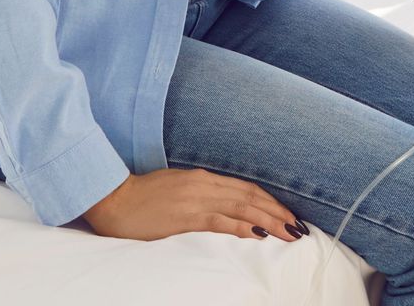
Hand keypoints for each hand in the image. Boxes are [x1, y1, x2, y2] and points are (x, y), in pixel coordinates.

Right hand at [82, 168, 310, 243]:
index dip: (270, 201)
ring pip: (242, 208)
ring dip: (269, 221)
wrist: (115, 200)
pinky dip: (243, 227)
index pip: (245, 188)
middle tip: (298, 226)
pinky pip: (221, 222)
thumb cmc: (143, 197)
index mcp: (202, 177)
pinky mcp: (186, 217)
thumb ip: (201, 194)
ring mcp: (196, 200)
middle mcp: (203, 185)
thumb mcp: (177, 189)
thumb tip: (224, 207)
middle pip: (250, 197)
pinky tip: (259, 235)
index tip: (287, 214)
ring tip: (289, 232)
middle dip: (278, 212)